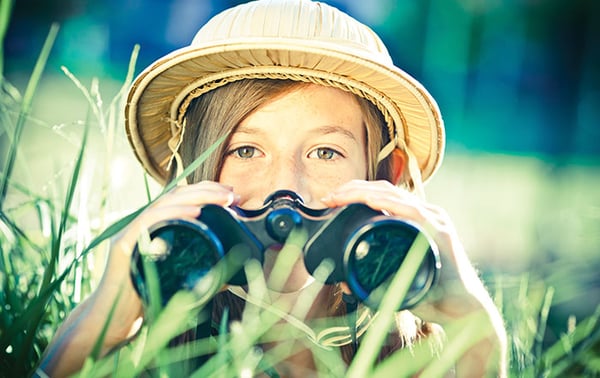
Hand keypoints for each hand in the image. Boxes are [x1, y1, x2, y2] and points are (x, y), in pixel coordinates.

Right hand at [39, 181, 239, 376]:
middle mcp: (142, 226)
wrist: (112, 323)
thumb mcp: (175, 283)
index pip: (179, 199)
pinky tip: (195, 213)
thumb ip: (197, 278)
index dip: (206, 192)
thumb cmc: (143, 301)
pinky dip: (172, 214)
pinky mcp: (123, 247)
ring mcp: (131, 234)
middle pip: (174, 196)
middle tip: (232, 193)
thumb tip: (227, 280)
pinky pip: (147, 223)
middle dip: (206, 190)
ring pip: (164, 203)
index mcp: (154, 229)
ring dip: (196, 197)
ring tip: (222, 198)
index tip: (232, 195)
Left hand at [321, 179, 506, 374]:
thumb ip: (374, 279)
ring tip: (340, 196)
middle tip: (328, 196)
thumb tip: (345, 284)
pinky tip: (370, 201)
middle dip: (353, 189)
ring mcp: (434, 220)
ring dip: (363, 193)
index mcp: (415, 219)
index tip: (330, 199)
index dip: (354, 192)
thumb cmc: (432, 295)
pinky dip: (389, 204)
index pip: (381, 195)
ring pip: (394, 195)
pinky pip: (412, 211)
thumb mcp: (397, 281)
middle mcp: (425, 214)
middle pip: (384, 190)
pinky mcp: (440, 232)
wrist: (464, 311)